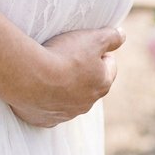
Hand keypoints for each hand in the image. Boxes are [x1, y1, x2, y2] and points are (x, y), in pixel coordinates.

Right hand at [8, 25, 125, 127]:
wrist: (31, 77)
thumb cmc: (65, 56)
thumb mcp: (93, 39)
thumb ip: (111, 37)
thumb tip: (122, 35)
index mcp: (102, 84)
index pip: (110, 66)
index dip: (101, 52)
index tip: (87, 44)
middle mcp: (87, 104)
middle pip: (90, 84)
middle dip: (83, 71)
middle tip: (67, 55)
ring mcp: (66, 114)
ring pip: (70, 98)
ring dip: (65, 86)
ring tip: (50, 68)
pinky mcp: (46, 120)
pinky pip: (50, 109)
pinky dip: (46, 99)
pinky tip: (38, 85)